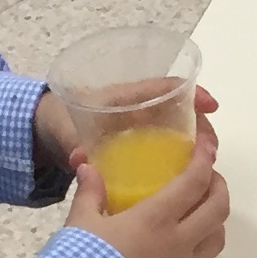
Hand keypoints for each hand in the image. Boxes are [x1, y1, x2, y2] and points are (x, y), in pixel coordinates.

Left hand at [33, 84, 215, 190]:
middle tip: (210, 149)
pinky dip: (185, 152)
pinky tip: (193, 171)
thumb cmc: (59, 120)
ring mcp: (142, 125)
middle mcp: (138, 107)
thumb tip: (80, 159)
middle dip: (201, 125)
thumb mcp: (65, 132)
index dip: (191, 93)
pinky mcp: (142, 142)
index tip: (211, 107)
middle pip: (181, 108)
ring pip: (180, 127)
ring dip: (197, 140)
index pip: (164, 86)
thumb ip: (73, 145)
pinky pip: (170, 142)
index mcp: (122, 96)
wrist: (45, 127)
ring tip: (206, 163)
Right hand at [66, 116, 229, 257]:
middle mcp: (179, 243)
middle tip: (208, 178)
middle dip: (219, 187)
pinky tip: (178, 252)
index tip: (207, 148)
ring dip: (215, 221)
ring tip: (201, 213)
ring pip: (217, 240)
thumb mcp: (80, 224)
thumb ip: (90, 193)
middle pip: (218, 209)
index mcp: (156, 219)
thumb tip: (89, 168)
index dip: (205, 160)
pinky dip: (196, 253)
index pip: (194, 182)